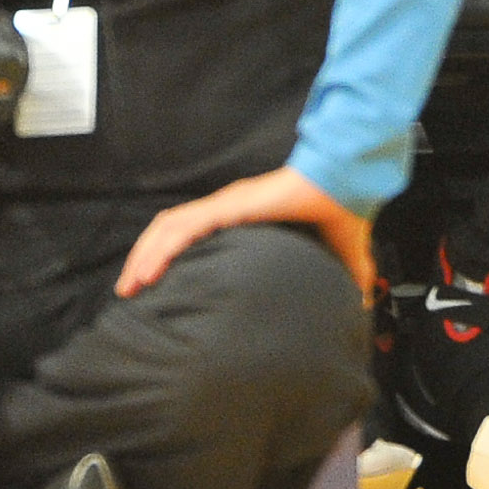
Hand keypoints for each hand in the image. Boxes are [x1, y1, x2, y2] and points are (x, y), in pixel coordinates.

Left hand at [115, 167, 374, 299]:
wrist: (349, 183)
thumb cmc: (344, 210)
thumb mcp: (337, 256)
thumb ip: (344, 277)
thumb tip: (360, 305)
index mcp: (243, 218)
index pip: (192, 234)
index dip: (169, 256)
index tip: (157, 286)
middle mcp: (227, 208)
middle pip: (169, 233)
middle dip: (144, 261)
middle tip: (129, 292)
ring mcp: (225, 206)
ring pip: (167, 230)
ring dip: (143, 257)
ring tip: (128, 288)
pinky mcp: (230, 207)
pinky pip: (183, 228)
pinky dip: (160, 251)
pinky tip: (146, 273)